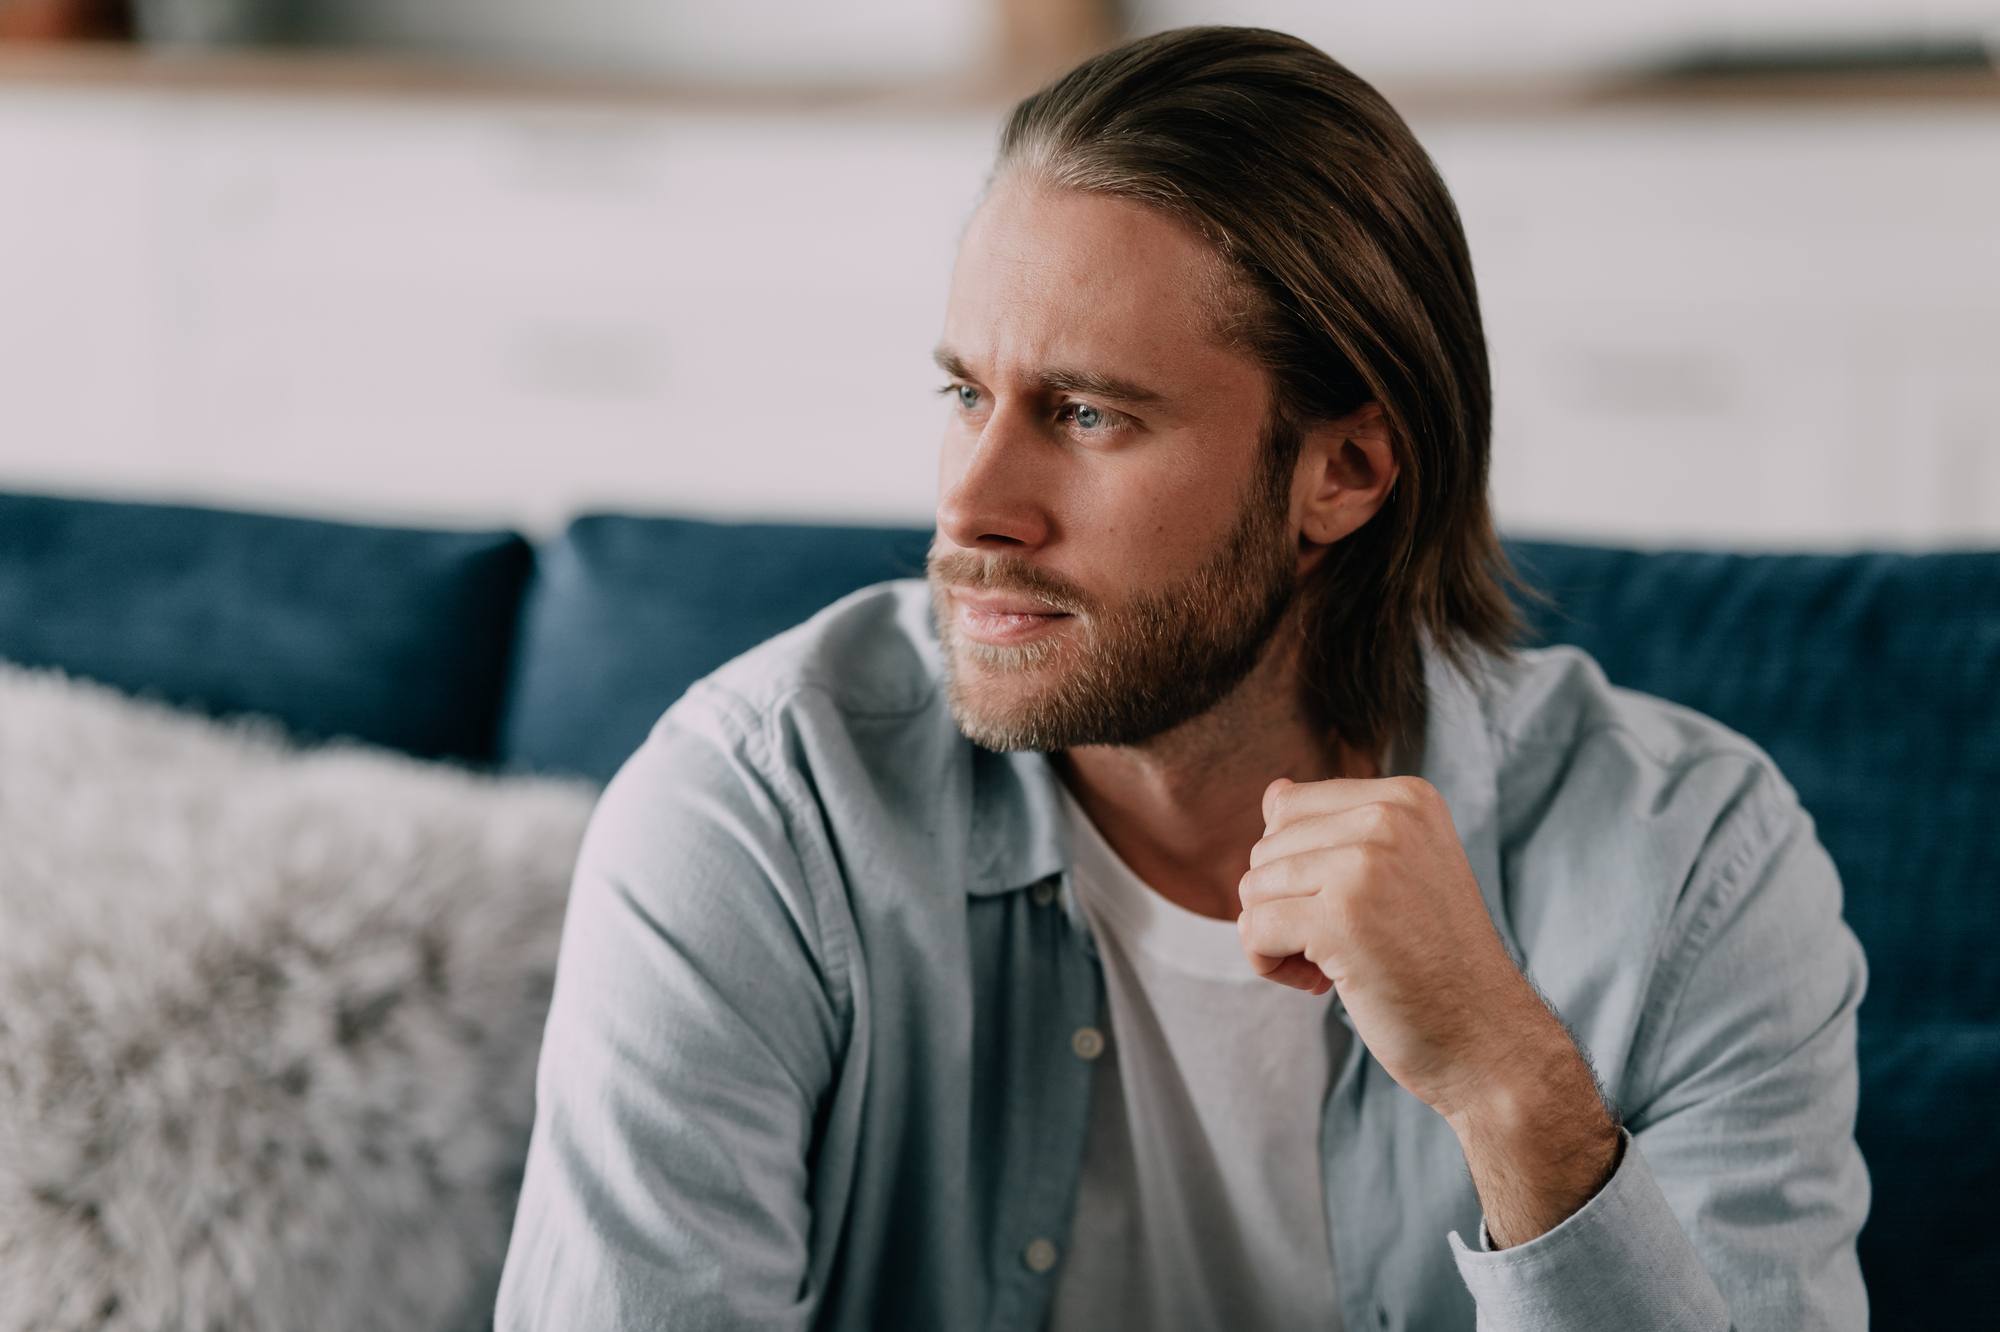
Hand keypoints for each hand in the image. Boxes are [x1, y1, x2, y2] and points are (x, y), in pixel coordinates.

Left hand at [1236, 775, 1619, 1245]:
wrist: (1489, 1041)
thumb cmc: (1436, 964)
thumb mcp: (1400, 874)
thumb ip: (1337, 830)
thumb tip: (1272, 792)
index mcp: (1406, 798)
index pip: (1290, 809)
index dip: (1301, 869)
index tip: (1351, 909)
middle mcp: (1388, 818)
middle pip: (1266, 848)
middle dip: (1285, 904)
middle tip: (1346, 946)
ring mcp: (1365, 865)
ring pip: (1252, 889)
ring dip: (1279, 938)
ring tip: (1339, 964)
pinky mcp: (1340, 917)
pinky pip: (1252, 929)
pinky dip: (1271, 965)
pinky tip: (1325, 984)